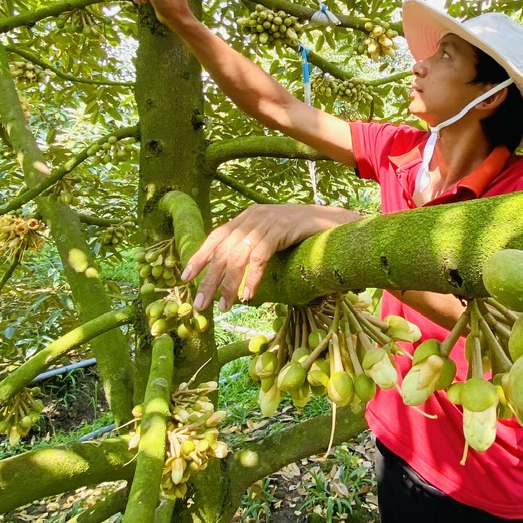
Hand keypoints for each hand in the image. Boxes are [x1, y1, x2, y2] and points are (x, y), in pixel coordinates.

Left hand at [182, 204, 363, 311]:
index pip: (216, 236)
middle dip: (210, 279)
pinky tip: (247, 295)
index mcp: (248, 217)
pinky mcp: (282, 228)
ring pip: (238, 255)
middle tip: (202, 304)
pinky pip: (260, 256)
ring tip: (224, 307)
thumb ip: (254, 248)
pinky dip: (251, 278)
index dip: (199, 256)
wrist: (337, 223)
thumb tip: (231, 276)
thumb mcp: (273, 239)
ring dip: (228, 284)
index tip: (185, 279)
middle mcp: (254, 216)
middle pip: (223, 249)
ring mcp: (268, 221)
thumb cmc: (305, 236)